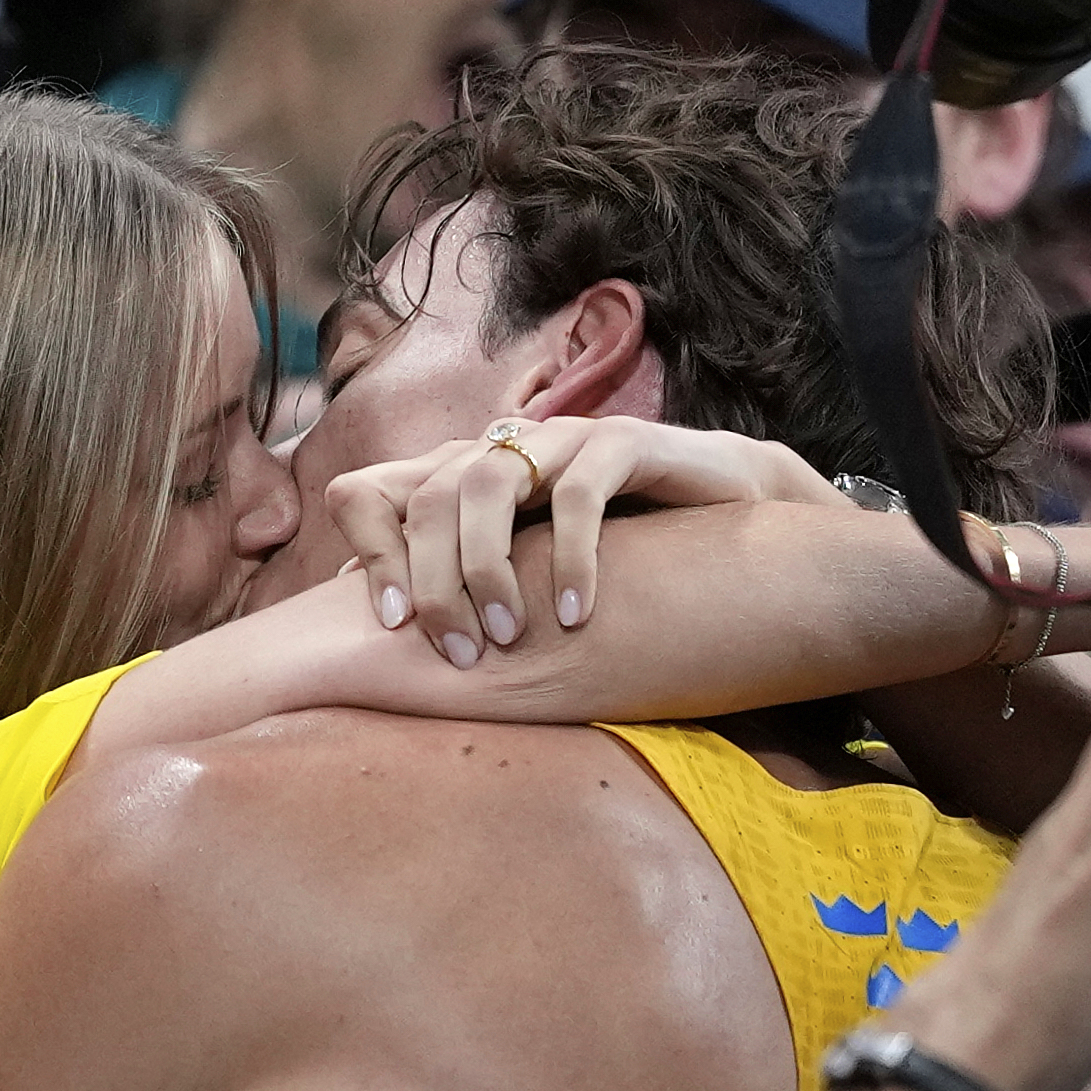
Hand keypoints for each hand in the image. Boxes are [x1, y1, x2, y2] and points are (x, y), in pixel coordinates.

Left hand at [326, 417, 834, 662]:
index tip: (391, 622)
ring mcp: (560, 438)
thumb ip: (458, 581)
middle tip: (460, 652)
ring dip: (487, 568)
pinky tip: (578, 614)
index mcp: (459, 476)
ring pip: (486, 484)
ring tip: (508, 634)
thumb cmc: (613, 550)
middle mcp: (499, 447)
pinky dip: (571, 558)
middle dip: (433, 581)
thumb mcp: (524, 568)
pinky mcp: (623, 441)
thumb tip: (381, 622)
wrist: (723, 509)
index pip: (367, 491)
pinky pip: (581, 492)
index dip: (369, 551)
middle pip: (426, 498)